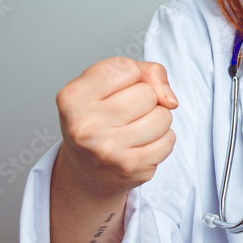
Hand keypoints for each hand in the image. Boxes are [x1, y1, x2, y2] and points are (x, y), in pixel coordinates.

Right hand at [54, 57, 178, 199]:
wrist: (86, 174)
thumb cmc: (98, 121)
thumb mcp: (105, 86)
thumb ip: (144, 72)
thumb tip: (169, 99)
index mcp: (73, 98)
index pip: (126, 68)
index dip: (131, 76)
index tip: (117, 90)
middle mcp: (87, 125)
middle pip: (147, 93)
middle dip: (146, 99)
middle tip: (126, 114)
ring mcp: (109, 150)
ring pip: (163, 116)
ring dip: (157, 119)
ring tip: (135, 129)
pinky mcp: (132, 167)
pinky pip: (169, 140)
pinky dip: (162, 140)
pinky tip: (141, 145)